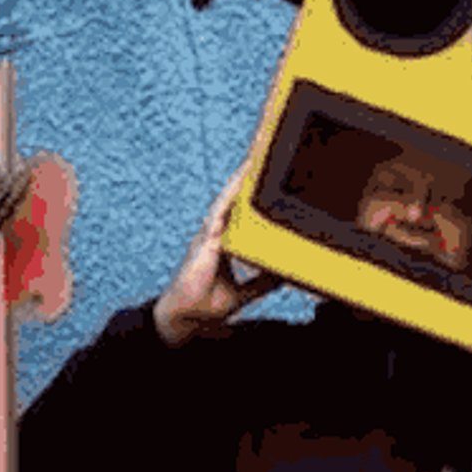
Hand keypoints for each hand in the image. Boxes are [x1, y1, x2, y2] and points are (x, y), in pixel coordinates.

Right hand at [154, 173, 273, 347]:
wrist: (187, 318)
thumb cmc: (207, 305)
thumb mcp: (244, 292)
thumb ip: (262, 282)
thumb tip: (283, 274)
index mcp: (224, 243)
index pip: (241, 214)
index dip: (252, 195)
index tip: (266, 176)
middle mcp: (216, 235)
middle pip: (234, 201)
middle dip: (246, 179)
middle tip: (262, 153)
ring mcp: (209, 235)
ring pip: (227, 201)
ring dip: (240, 181)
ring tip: (254, 158)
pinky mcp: (205, 242)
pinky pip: (219, 213)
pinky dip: (229, 197)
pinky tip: (240, 183)